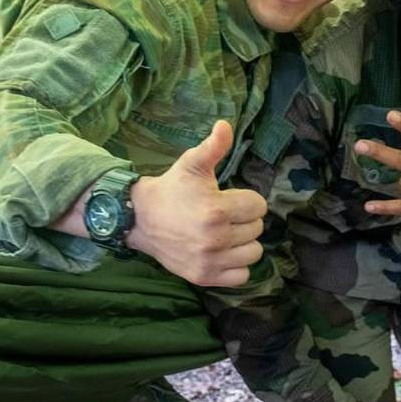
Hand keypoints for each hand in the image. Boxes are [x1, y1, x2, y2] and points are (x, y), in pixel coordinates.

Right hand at [126, 120, 265, 285]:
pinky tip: (223, 252)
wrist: (141, 218)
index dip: (247, 200)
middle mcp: (215, 239)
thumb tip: (225, 124)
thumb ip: (214, 146)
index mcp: (216, 210)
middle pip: (257, 229)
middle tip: (225, 215)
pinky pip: (242, 276)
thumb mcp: (192, 163)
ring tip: (226, 233)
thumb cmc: (172, 188)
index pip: (259, 206)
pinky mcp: (204, 277)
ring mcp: (210, 261)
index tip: (230, 198)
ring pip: (254, 253)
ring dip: (244, 243)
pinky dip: (236, 266)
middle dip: (244, 219)